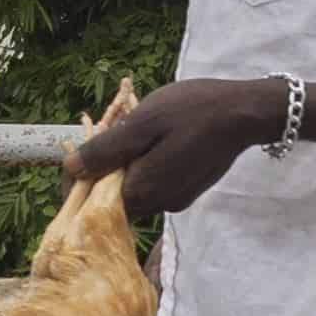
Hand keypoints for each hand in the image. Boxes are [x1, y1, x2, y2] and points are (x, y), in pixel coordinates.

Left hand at [69, 74, 295, 219]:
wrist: (245, 113)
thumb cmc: (193, 111)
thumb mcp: (142, 123)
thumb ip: (105, 150)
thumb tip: (71, 167)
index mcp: (140, 191)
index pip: (91, 198)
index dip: (77, 176)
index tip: (72, 145)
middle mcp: (156, 205)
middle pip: (112, 193)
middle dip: (102, 164)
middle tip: (106, 124)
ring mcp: (174, 200)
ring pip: (135, 186)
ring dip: (125, 161)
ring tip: (130, 123)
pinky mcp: (187, 192)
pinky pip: (155, 182)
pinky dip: (147, 162)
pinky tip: (155, 135)